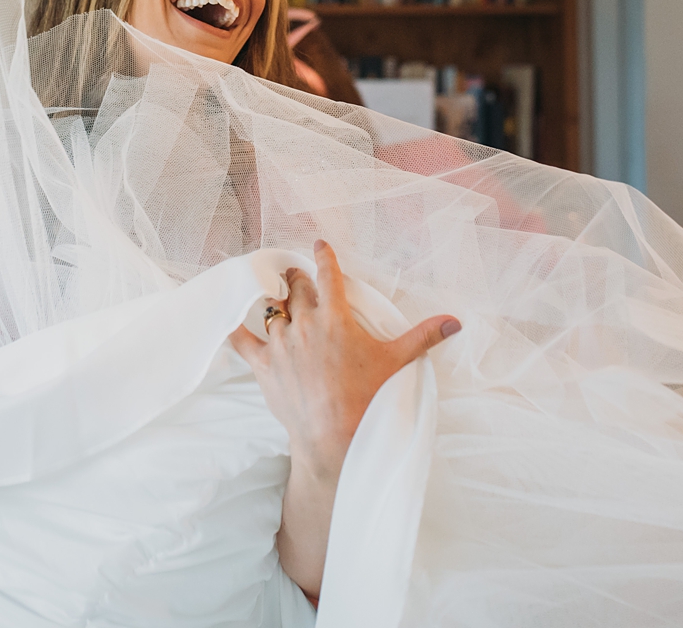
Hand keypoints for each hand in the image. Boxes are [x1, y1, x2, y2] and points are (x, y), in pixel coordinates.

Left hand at [227, 240, 459, 476]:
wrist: (335, 436)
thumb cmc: (368, 398)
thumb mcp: (397, 362)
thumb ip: (424, 336)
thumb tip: (455, 321)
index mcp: (336, 317)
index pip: (328, 276)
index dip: (324, 257)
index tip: (318, 245)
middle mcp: (305, 323)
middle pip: (296, 288)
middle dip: (296, 278)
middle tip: (295, 274)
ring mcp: (282, 343)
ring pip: (272, 309)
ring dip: (275, 301)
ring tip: (274, 296)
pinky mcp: (264, 365)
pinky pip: (241, 340)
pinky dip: (233, 328)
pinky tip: (226, 320)